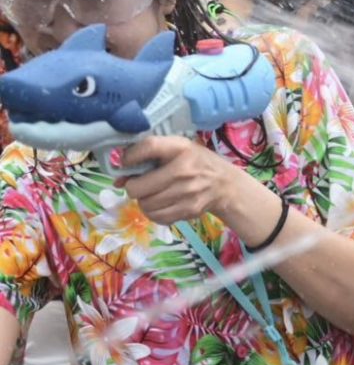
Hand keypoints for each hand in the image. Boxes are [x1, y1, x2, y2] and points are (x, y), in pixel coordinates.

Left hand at [116, 136, 236, 224]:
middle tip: (141, 185)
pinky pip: (157, 217)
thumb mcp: (178, 150)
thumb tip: (118, 180)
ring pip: (145, 205)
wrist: (225, 185)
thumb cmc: (197, 163)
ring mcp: (187, 193)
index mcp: (181, 148)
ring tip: (153, 195)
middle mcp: (184, 170)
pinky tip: (162, 205)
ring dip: (144, 201)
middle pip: (138, 187)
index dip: (130, 156)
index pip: (148, 147)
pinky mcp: (189, 210)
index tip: (127, 162)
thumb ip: (148, 157)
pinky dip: (155, 213)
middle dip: (134, 188)